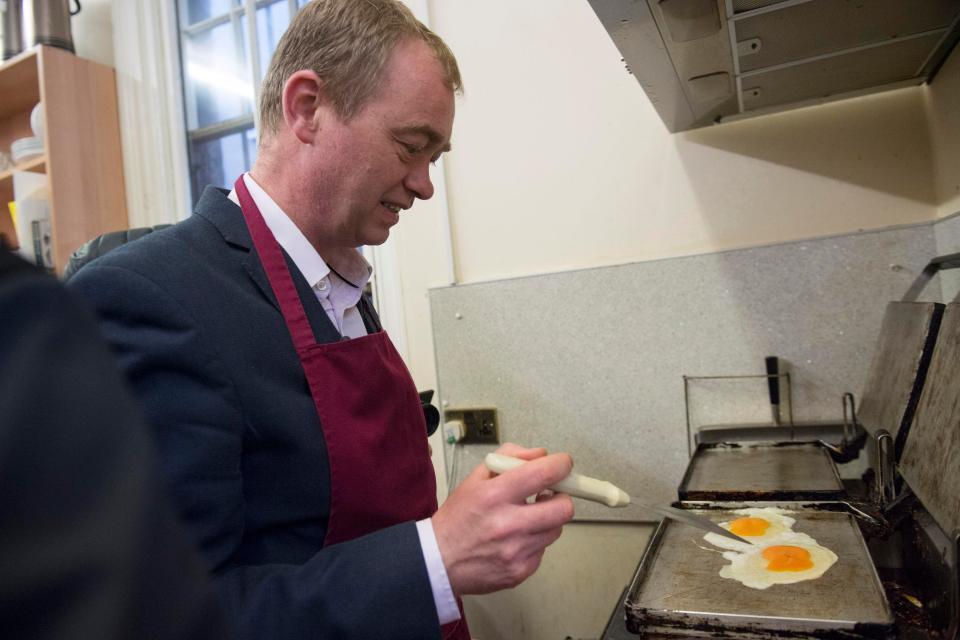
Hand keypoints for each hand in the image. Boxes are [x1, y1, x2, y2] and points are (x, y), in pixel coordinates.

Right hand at [431, 443, 574, 594]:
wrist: (439, 560)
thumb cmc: (458, 517)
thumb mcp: (476, 478)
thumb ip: (509, 458)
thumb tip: (541, 455)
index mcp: (495, 495)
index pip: (543, 474)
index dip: (561, 465)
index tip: (562, 464)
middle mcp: (508, 523)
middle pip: (563, 508)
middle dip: (561, 497)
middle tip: (549, 495)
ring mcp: (516, 551)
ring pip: (556, 529)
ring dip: (547, 520)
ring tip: (526, 518)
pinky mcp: (520, 571)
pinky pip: (543, 551)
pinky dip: (534, 542)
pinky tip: (515, 540)